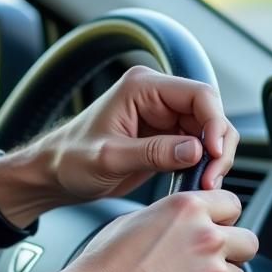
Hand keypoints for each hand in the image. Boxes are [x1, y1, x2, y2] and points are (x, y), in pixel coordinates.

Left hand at [40, 66, 237, 202]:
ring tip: (205, 184)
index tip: (213, 153)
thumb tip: (196, 150)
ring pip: (208, 132)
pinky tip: (197, 183)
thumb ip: (152, 153)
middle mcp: (156, 97)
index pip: (198, 94)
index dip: (214, 122)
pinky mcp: (164, 138)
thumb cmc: (70, 159)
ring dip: (214, 158)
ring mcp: (162, 118)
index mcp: (141, 87)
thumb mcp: (109, 158)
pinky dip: (204, 165)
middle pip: (210, 113)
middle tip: (211, 177)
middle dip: (218, 145)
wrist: (54, 173)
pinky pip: (197, 148)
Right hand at [64, 188, 256, 271]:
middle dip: (230, 253)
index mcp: (187, 209)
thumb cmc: (104, 266)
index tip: (215, 228)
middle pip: (248, 243)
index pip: (233, 203)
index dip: (222, 218)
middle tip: (204, 264)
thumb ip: (172, 218)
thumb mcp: (134, 220)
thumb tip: (184, 225)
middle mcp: (206, 238)